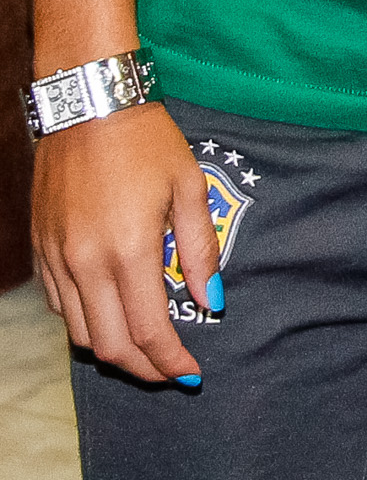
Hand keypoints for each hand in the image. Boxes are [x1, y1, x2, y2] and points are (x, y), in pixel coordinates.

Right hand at [32, 104, 216, 385]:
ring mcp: (57, 259)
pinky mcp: (41, 250)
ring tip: (146, 349)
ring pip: (79, 332)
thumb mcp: (190, 190)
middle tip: (172, 371)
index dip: (171, 361)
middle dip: (143, 368)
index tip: (192, 373)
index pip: (148, 331)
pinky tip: (113, 314)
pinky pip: (60, 306)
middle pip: (109, 345)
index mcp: (128, 251)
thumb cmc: (148, 144)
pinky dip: (87, 322)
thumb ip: (199, 252)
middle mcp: (85, 263)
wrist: (90, 106)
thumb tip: (212, 302)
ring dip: (113, 350)